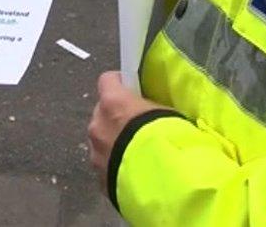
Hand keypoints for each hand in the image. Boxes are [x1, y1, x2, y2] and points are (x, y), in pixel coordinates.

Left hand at [88, 71, 166, 191]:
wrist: (166, 186)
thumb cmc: (170, 142)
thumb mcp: (169, 115)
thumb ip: (151, 109)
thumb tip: (153, 108)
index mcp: (113, 103)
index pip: (107, 80)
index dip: (120, 84)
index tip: (132, 89)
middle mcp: (97, 125)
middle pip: (102, 112)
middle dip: (116, 116)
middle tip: (137, 125)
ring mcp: (94, 153)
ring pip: (100, 140)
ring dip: (113, 142)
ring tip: (137, 153)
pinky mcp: (98, 178)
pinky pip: (104, 164)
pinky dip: (114, 164)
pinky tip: (134, 171)